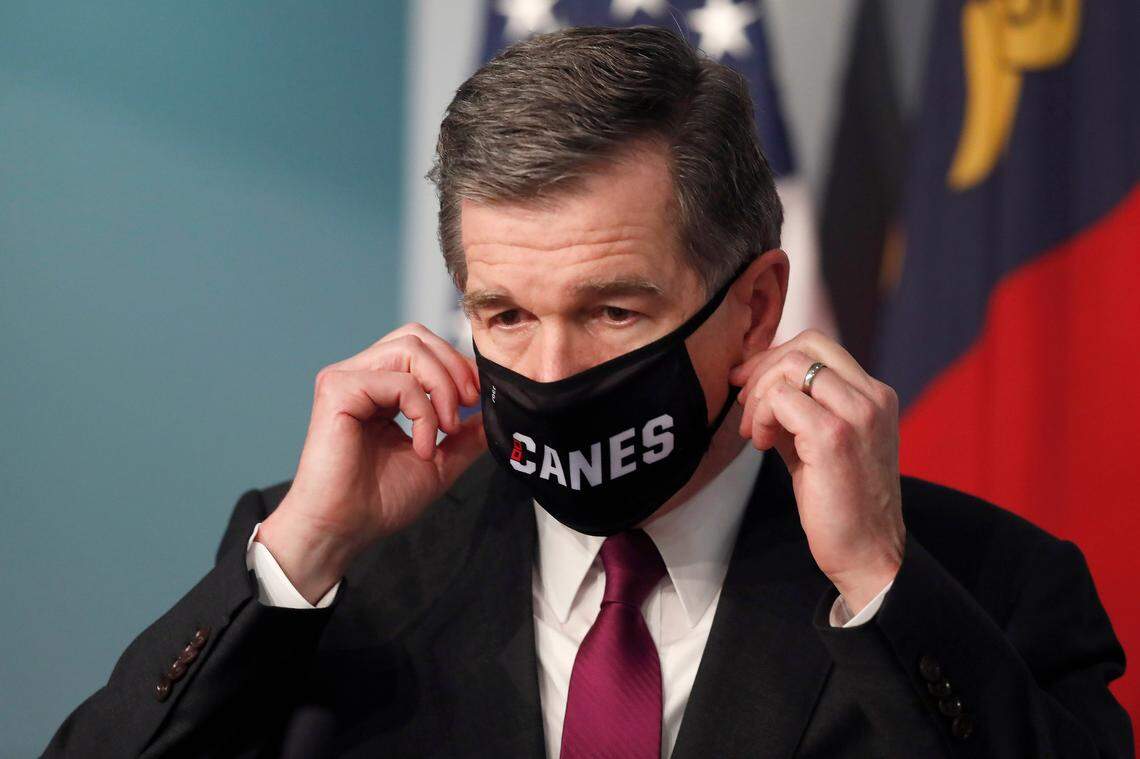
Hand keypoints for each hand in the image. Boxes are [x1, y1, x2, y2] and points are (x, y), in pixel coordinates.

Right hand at [257, 323, 486, 602]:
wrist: (343, 530)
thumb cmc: (378, 502)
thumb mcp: (440, 462)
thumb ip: (466, 435)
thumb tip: (493, 413)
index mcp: (380, 388)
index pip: (423, 348)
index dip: (457, 365)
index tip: (478, 399)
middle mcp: (361, 376)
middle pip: (416, 336)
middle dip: (454, 366)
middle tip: (469, 404)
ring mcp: (346, 378)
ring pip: (410, 348)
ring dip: (442, 388)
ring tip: (445, 430)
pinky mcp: (337, 389)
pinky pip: (398, 380)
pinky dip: (422, 411)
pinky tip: (422, 446)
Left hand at [729, 329, 905, 611]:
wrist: (867, 552)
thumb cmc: (841, 503)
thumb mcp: (822, 442)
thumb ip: (799, 409)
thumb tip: (757, 383)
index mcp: (874, 395)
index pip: (818, 345)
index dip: (775, 358)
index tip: (749, 385)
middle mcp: (872, 397)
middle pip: (806, 343)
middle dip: (763, 368)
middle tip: (744, 405)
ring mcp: (857, 413)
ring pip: (791, 365)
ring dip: (760, 395)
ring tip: (756, 433)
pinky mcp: (834, 436)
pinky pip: (781, 399)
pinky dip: (762, 416)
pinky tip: (763, 445)